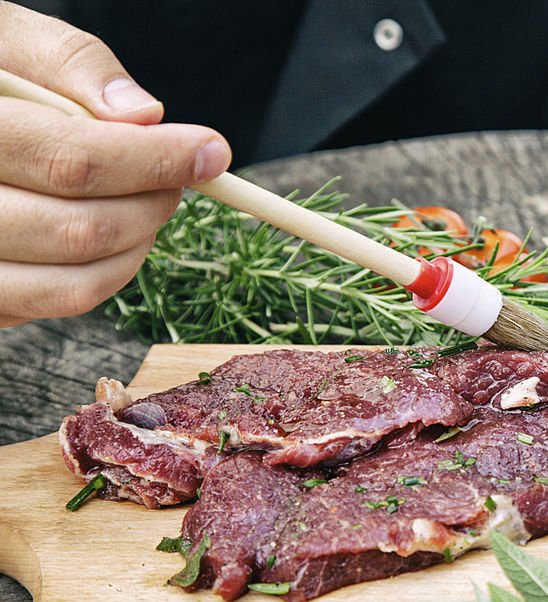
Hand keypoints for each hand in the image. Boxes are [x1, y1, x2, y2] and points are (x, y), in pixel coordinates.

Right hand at [0, 1, 231, 326]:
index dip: (155, 160)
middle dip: (153, 203)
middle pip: (80, 230)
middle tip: (181, 175)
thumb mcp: (0, 35)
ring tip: (148, 201)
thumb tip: (143, 115)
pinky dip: (104, 274)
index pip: (72, 161)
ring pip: (73, 284)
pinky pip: (53, 305)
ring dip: (137, 246)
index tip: (211, 152)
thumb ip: (70, 64)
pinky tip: (109, 231)